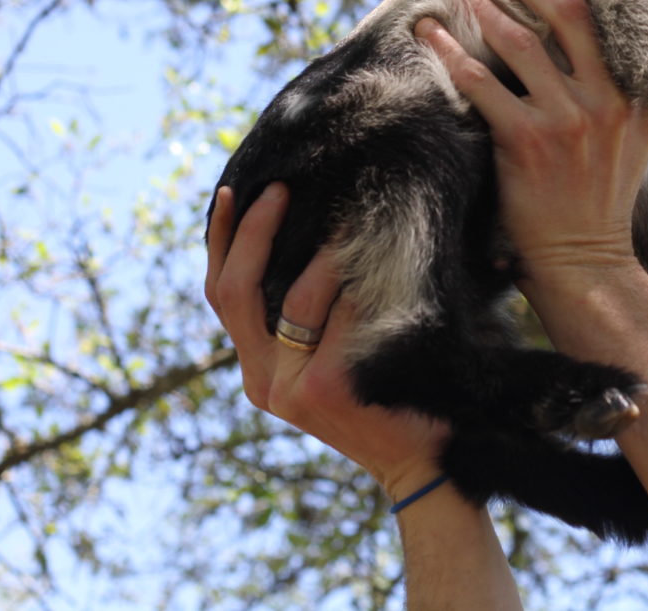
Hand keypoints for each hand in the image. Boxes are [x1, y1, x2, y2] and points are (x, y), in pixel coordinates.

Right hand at [205, 183, 448, 502]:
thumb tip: (304, 233)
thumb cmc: (388, 396)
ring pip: (297, 296)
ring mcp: (290, 390)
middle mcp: (263, 384)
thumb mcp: (333, 357)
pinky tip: (386, 258)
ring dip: (330, 251)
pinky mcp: (325, 390)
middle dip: (255, 230)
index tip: (232, 191)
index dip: (222, 241)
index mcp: (257, 373)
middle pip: (236, 291)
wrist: (425, 459)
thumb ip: (309, 317)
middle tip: (281, 187)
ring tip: (356, 219)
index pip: (221, 296)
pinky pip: (341, 313)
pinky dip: (359, 280)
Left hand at [413, 0, 647, 271]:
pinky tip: (429, 35)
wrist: (586, 259)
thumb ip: (637, 83)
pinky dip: (449, 53)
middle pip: (571, 13)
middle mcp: (611, 101)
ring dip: (483, 8)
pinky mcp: (525, 141)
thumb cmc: (604, 193)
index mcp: (645, 96)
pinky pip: (479, 81)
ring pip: (520, 41)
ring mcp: (569, 120)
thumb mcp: (641, 136)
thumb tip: (622, 31)